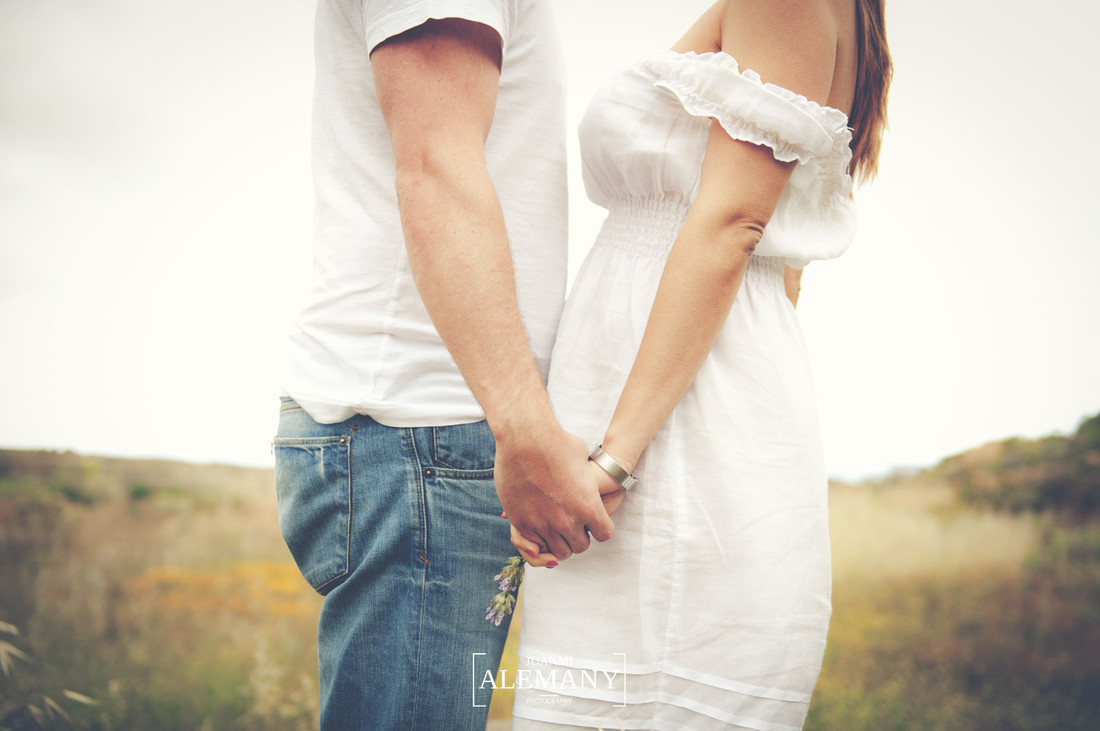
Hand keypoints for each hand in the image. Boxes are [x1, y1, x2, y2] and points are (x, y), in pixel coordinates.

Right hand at [495, 425, 613, 560]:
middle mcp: (568, 522)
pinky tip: (539, 525)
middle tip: (571, 521)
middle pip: (580, 546)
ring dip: (558, 541)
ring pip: (558, 552)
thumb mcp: (583, 461)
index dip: (599, 527)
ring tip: (554, 524)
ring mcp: (543, 525)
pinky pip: (534, 547)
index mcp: (589, 507)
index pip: (604, 534)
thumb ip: (587, 483)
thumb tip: (584, 482)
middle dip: (578, 535)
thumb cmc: (558, 443)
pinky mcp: (521, 523)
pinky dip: (538, 542)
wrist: (526, 438)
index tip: (592, 519)